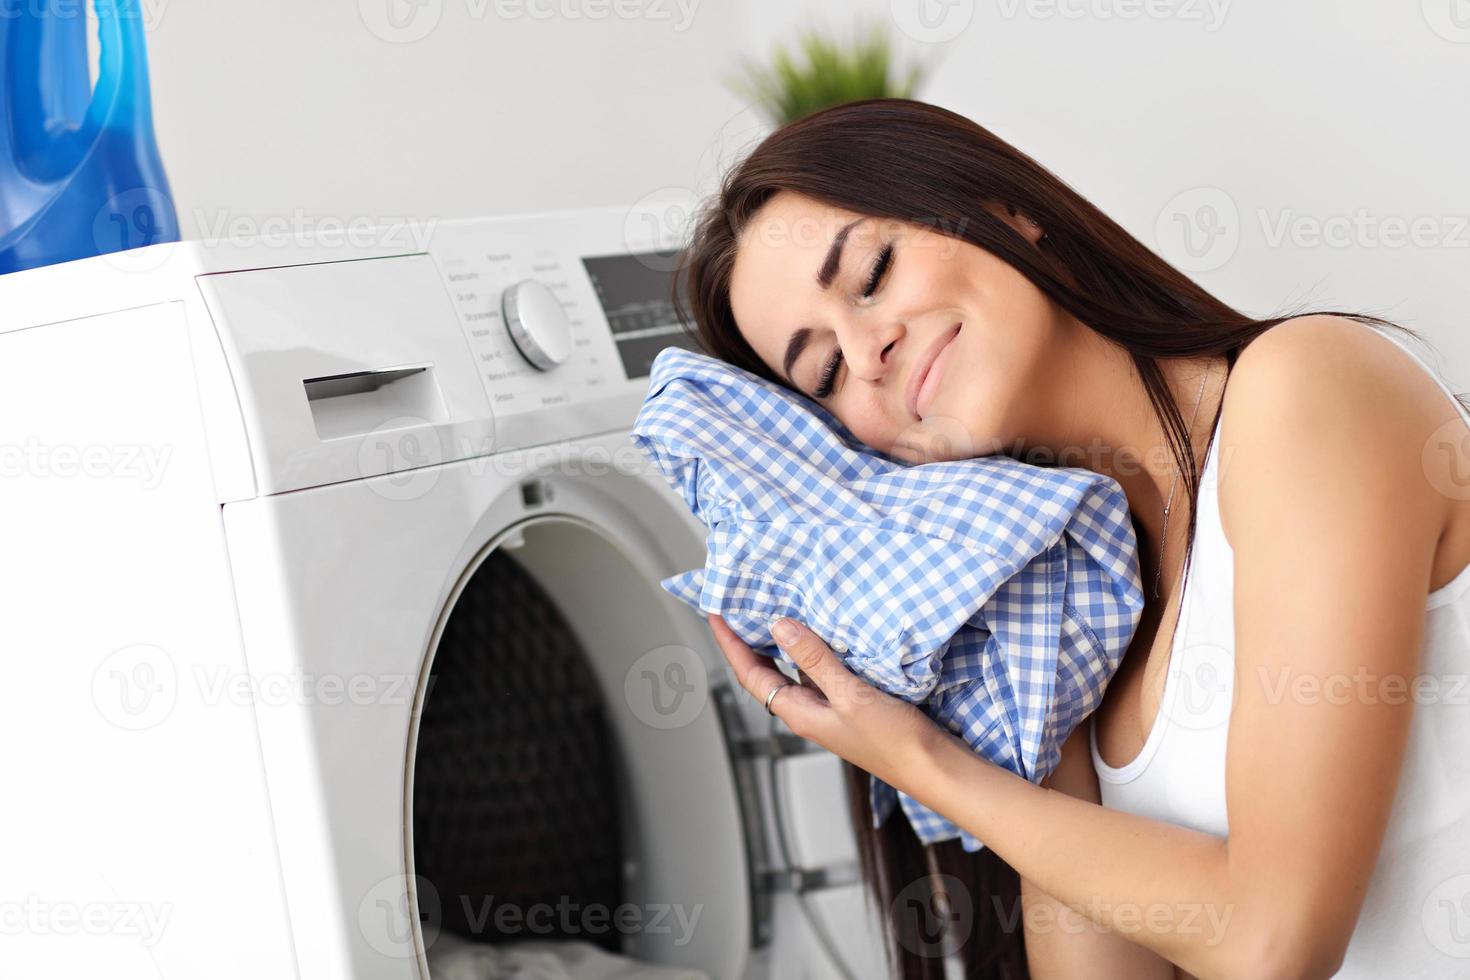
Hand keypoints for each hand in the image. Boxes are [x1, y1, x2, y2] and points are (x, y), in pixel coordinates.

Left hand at [705, 612, 942, 792]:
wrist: (936, 767)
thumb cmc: (894, 742)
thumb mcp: (851, 695)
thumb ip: (816, 660)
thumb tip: (780, 626)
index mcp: (799, 712)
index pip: (750, 673)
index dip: (731, 643)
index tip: (716, 612)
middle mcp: (809, 710)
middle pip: (766, 671)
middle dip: (749, 641)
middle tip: (739, 606)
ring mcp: (831, 708)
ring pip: (795, 670)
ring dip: (782, 642)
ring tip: (774, 610)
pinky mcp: (854, 703)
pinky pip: (823, 670)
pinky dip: (815, 648)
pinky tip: (824, 631)